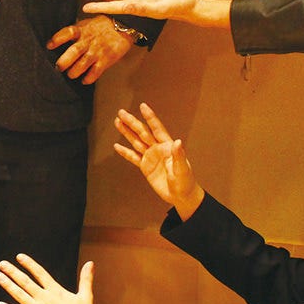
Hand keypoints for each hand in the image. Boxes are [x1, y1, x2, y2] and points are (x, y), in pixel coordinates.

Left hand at [0, 254, 98, 303]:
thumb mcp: (86, 296)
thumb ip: (85, 278)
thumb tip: (90, 263)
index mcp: (55, 290)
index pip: (39, 272)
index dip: (29, 263)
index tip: (19, 256)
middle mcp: (44, 298)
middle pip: (25, 281)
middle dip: (12, 271)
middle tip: (2, 264)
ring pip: (19, 295)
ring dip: (8, 285)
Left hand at [47, 15, 132, 84]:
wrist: (122, 26)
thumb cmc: (99, 27)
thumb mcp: (85, 25)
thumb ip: (73, 33)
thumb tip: (55, 42)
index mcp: (81, 30)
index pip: (67, 32)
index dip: (57, 39)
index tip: (49, 46)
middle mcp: (88, 41)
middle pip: (74, 51)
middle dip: (64, 61)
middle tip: (58, 67)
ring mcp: (97, 51)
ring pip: (83, 64)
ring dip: (74, 72)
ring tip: (70, 74)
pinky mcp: (106, 59)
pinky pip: (95, 72)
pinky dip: (88, 78)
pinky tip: (84, 80)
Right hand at [113, 102, 203, 219]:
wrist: (181, 197)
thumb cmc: (186, 182)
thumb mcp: (183, 169)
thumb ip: (179, 155)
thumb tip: (178, 141)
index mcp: (167, 146)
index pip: (156, 129)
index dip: (150, 117)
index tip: (143, 106)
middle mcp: (157, 148)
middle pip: (142, 132)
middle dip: (132, 122)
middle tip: (121, 112)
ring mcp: (150, 157)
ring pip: (135, 142)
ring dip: (126, 132)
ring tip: (117, 122)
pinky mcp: (145, 167)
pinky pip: (133, 157)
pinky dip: (125, 152)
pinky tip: (117, 146)